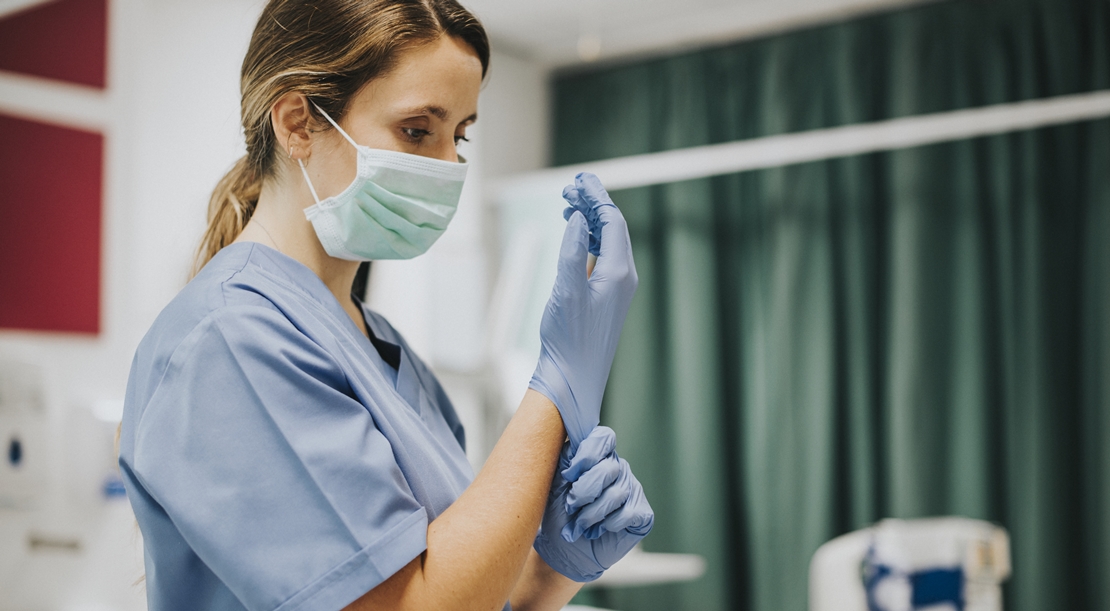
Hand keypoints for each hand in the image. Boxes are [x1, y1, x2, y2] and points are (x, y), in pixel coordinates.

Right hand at [529, 173, 637, 450]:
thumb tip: (580, 219)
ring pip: (608, 242)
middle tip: (572, 185)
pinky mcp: (606, 298)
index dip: (597, 197)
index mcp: (619, 272)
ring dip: (590, 220)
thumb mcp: (565, 290)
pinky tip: (575, 234)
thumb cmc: (568, 338)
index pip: (612, 222)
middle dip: (594, 203)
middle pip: (613, 228)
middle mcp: (624, 277)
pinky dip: (588, 239)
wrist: (573, 378)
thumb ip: (572, 250)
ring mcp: (617, 288)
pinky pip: (602, 257)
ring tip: (569, 204)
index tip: (580, 179)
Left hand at [534, 426, 653, 582]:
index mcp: (597, 456)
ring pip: (616, 493)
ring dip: (591, 514)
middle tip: (571, 507)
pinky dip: (608, 524)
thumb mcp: (554, 484)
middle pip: (608, 467)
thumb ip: (565, 460)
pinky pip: (629, 513)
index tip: (568, 475)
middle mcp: (617, 468)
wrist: (564, 550)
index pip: (603, 438)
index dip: (587, 455)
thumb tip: (574, 442)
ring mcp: (632, 489)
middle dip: (584, 491)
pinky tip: (599, 530)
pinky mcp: (642, 513)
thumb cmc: (558, 514)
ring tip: (580, 525)